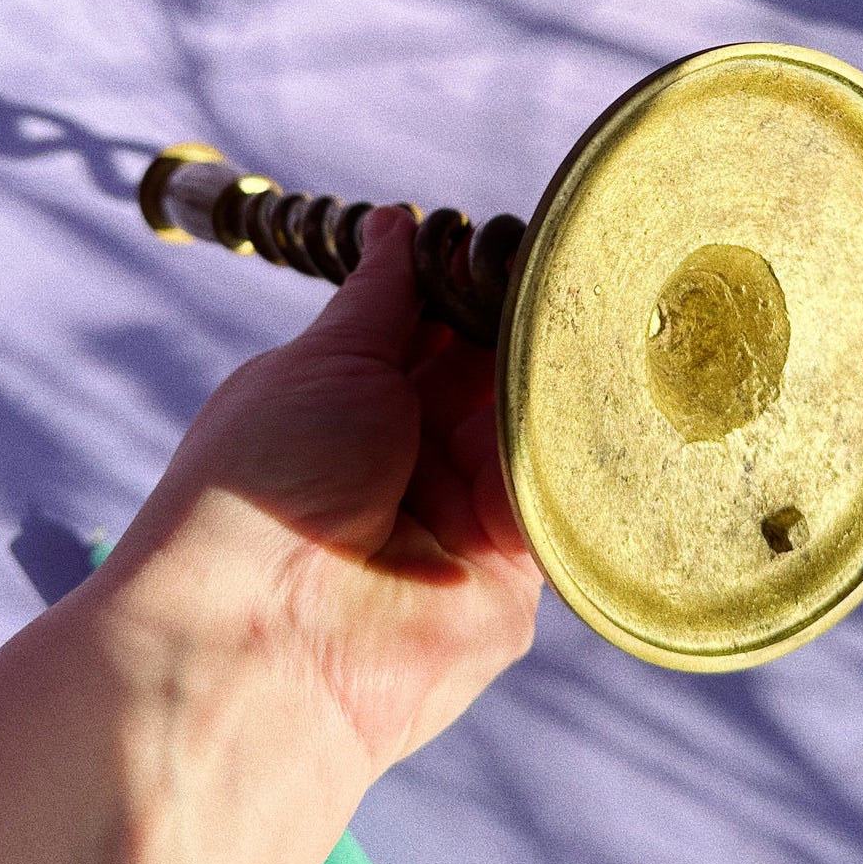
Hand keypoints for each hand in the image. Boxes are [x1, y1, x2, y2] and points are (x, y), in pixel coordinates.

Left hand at [98, 204, 542, 774]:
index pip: (444, 323)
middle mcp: (419, 451)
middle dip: (534, 328)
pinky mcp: (513, 575)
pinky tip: (607, 400)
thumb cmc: (260, 485)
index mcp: (363, 396)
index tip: (523, 241)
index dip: (481, 283)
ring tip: (597, 330)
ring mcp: (467, 512)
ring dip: (559, 386)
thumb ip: (383, 296)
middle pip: (502, 371)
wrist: (255, 643)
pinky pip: (563, 501)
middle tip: (576, 277)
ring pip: (540, 428)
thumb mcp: (324, 362)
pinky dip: (580, 456)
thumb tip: (398, 220)